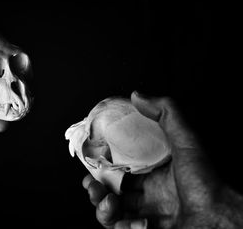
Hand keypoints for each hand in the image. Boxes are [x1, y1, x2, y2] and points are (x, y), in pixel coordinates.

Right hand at [83, 92, 242, 227]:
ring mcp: (148, 214)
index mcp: (154, 173)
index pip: (121, 168)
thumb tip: (137, 95)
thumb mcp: (185, 140)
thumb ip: (165, 114)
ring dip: (102, 208)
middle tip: (91, 185)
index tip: (93, 162)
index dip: (103, 166)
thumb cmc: (206, 181)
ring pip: (112, 212)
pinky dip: (122, 226)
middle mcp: (150, 194)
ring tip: (108, 203)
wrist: (220, 217)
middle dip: (96, 189)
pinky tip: (134, 222)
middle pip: (111, 191)